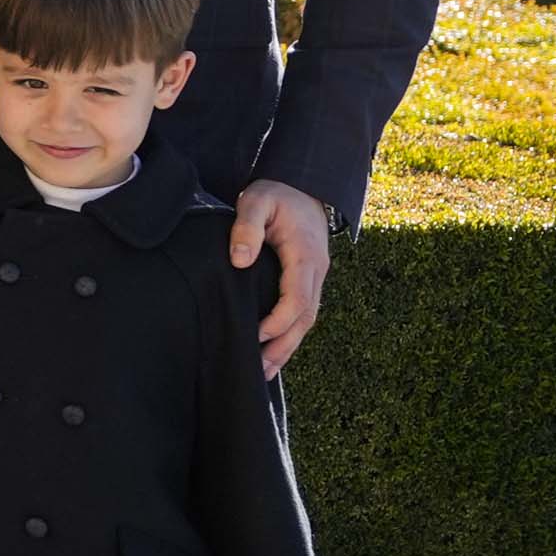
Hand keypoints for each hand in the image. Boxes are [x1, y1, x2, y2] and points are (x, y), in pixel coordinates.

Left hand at [232, 181, 331, 378]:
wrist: (302, 185)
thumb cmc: (277, 193)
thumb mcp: (256, 200)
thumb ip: (246, 227)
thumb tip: (239, 261)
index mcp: (305, 255)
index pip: (297, 298)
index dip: (279, 321)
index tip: (256, 335)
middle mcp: (317, 271)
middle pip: (306, 318)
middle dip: (284, 346)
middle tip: (259, 370)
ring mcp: (316, 276)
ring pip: (307, 319)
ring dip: (288, 346)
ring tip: (264, 371)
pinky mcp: (308, 279)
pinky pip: (303, 311)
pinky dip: (290, 333)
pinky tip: (274, 349)